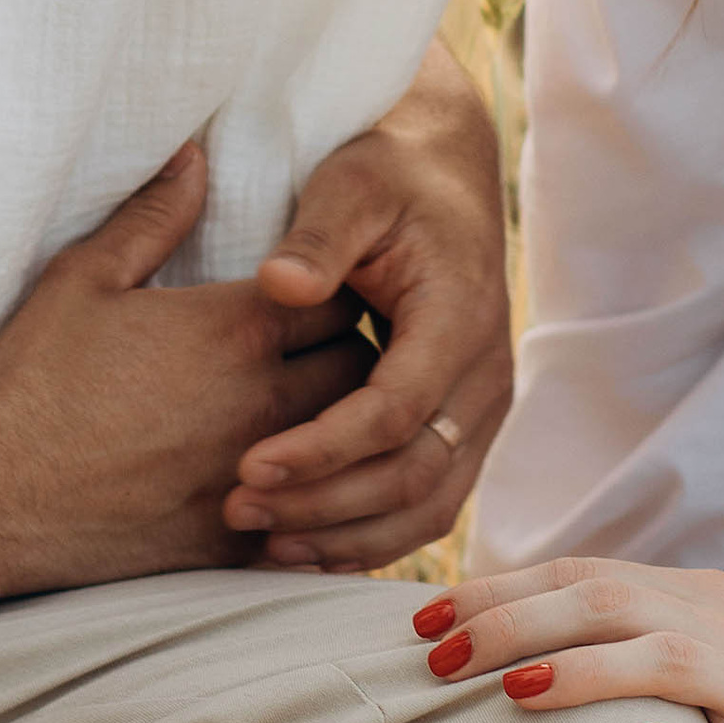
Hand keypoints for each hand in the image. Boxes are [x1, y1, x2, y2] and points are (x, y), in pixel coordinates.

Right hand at [0, 147, 370, 599]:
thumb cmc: (31, 379)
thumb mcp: (83, 277)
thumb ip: (152, 217)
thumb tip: (194, 157)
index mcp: (235, 329)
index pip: (342, 300)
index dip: (338, 295)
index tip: (318, 299)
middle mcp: (261, 399)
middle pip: (362, 370)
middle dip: (354, 357)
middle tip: (327, 353)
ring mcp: (255, 473)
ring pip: (347, 446)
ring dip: (341, 428)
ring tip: (320, 416)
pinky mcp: (234, 539)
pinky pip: (312, 515)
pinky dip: (312, 496)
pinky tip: (293, 486)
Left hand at [226, 42, 513, 568]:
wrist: (441, 174)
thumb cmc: (387, 175)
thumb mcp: (350, 186)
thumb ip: (319, 237)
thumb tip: (281, 284)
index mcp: (461, 316)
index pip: (394, 411)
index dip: (323, 449)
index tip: (248, 464)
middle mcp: (486, 375)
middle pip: (413, 473)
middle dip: (324, 504)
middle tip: (237, 509)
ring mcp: (482, 409)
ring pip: (428, 503)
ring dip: (347, 533)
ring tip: (264, 544)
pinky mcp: (464, 428)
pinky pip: (429, 502)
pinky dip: (372, 534)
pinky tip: (307, 548)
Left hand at [404, 557, 723, 722]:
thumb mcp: (659, 681)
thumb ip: (595, 646)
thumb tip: (467, 639)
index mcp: (691, 599)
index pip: (583, 573)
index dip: (500, 590)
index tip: (423, 622)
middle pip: (615, 601)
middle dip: (519, 621)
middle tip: (443, 657)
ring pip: (672, 661)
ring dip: (588, 672)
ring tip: (516, 689)